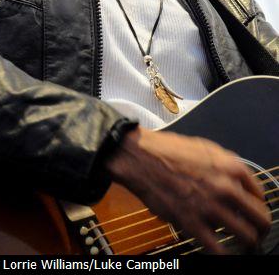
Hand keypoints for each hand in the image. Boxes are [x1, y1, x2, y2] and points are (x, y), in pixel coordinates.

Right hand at [105, 127, 270, 254]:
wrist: (142, 158)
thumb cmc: (169, 150)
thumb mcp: (206, 148)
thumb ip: (227, 165)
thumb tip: (240, 182)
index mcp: (231, 167)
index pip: (260, 194)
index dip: (258, 206)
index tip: (253, 213)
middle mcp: (226, 187)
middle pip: (261, 220)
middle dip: (261, 230)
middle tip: (256, 234)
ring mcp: (210, 207)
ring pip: (246, 237)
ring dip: (247, 244)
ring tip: (241, 245)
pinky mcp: (192, 224)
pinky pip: (218, 250)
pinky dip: (224, 254)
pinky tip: (222, 251)